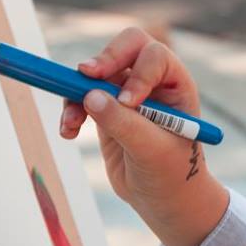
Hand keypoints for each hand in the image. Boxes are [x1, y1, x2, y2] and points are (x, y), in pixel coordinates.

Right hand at [58, 26, 209, 210]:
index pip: (155, 57)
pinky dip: (71, 110)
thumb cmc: (171, 173)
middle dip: (105, 59)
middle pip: (126, 47)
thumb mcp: (152, 151)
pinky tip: (69, 132)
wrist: (162, 198)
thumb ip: (124, 123)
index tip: (128, 102)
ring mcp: (127, 92)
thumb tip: (90, 96)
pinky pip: (80, 96)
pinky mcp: (106, 108)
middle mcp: (153, 80)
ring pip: (97, 72)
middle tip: (85, 74)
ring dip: (78, 91)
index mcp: (176, 84)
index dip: (138, 73)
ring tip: (72, 124)